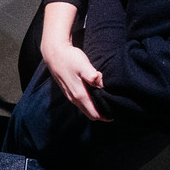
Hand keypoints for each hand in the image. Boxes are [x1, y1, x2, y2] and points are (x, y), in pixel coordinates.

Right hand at [40, 7, 107, 121]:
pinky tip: (94, 93)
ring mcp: (70, 96)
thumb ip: (92, 76)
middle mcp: (74, 98)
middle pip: (90, 114)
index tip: (115, 112)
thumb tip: (102, 84)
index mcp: (79, 94)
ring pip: (85, 108)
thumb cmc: (70, 58)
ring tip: (106, 101)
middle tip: (113, 107)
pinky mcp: (68, 91)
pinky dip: (89, 103)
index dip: (105, 116)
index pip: (94, 114)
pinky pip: (80, 103)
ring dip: (95, 108)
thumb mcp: (83, 65)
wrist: (54, 53)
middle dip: (101, 114)